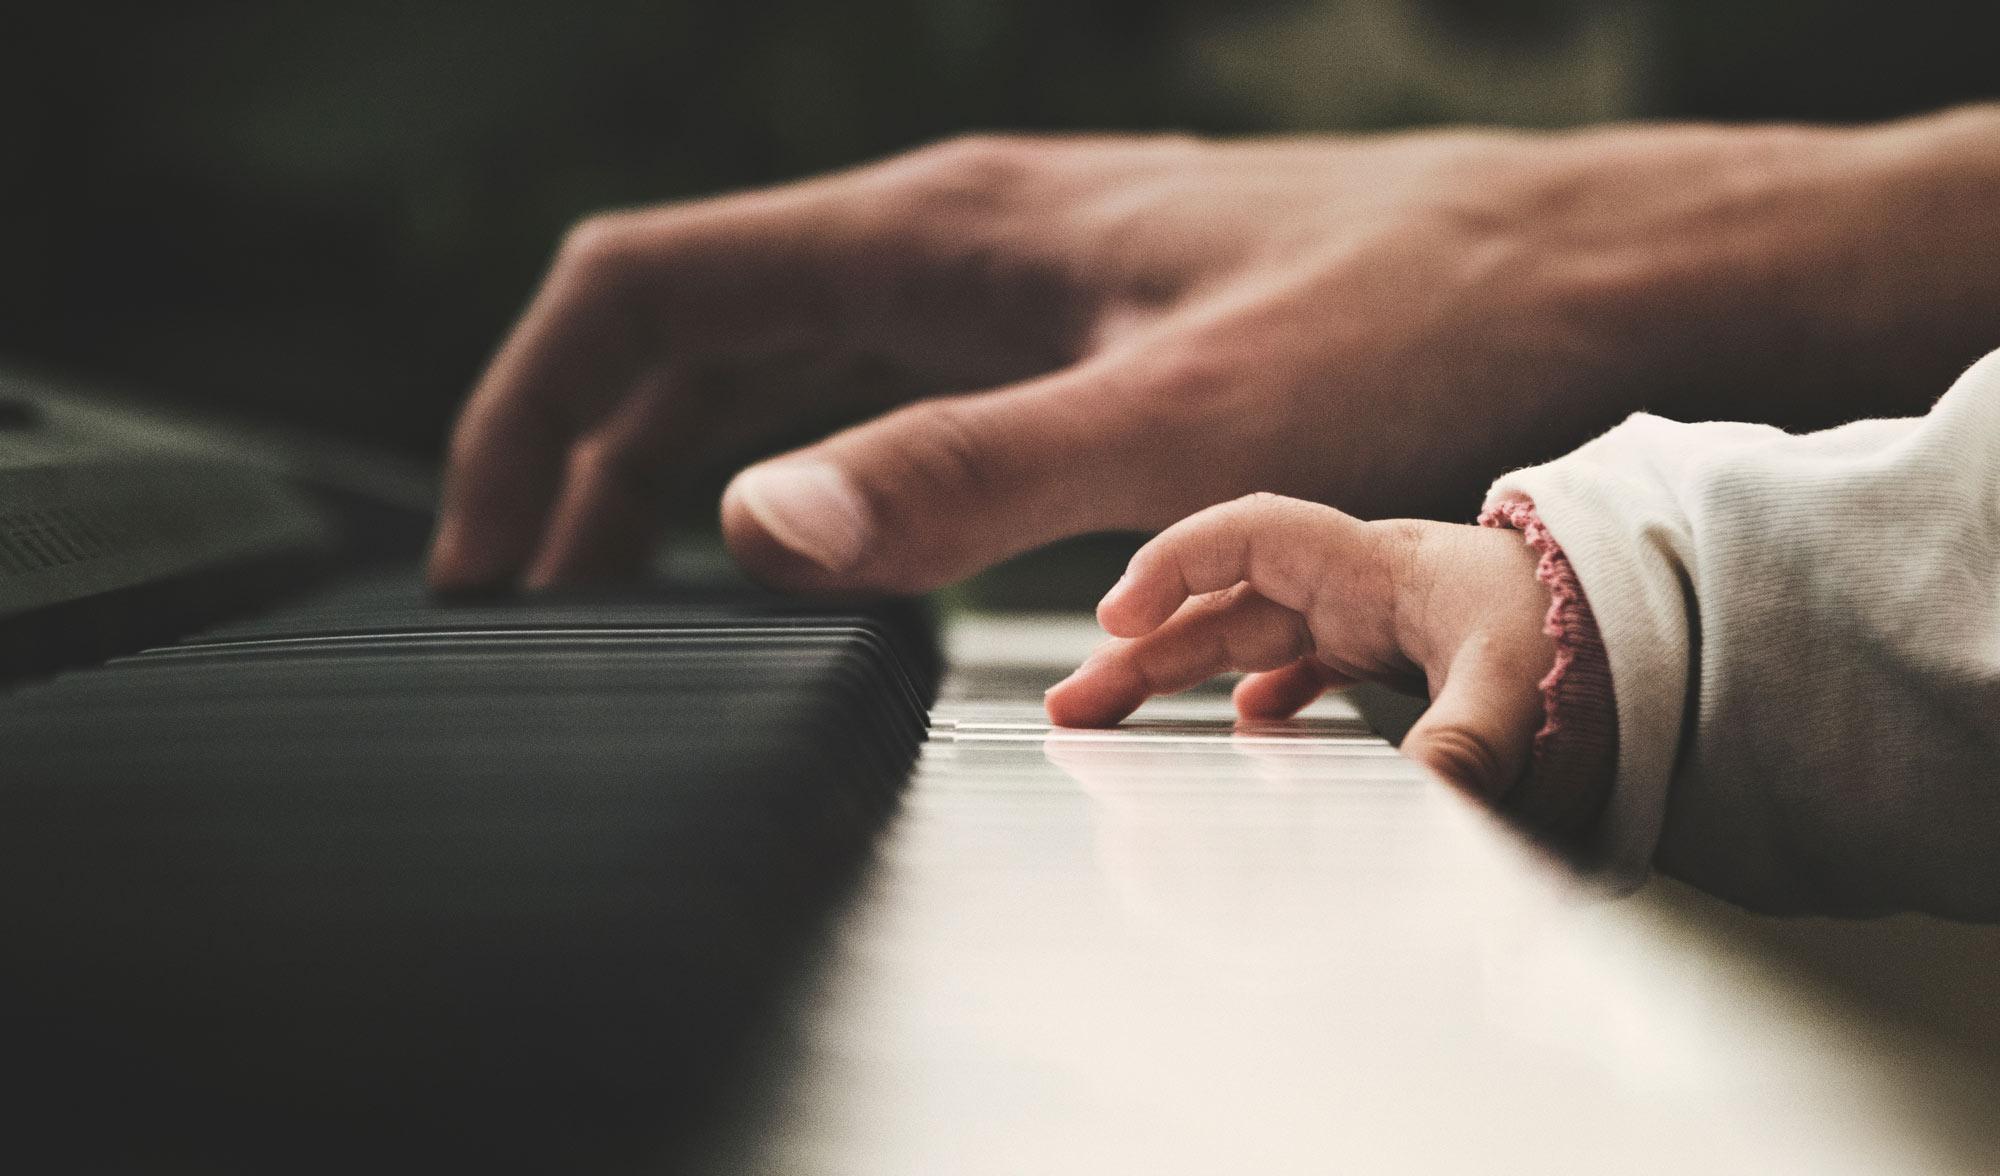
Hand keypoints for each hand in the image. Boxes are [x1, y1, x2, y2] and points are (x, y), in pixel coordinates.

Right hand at [427, 113, 1996, 594]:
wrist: (1582, 270)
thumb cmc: (1413, 317)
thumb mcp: (1184, 423)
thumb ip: (965, 475)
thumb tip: (750, 528)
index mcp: (934, 231)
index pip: (641, 293)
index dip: (525, 414)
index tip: (481, 554)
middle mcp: (949, 239)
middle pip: (685, 331)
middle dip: (577, 459)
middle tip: (527, 605)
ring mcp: (1007, 281)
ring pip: (779, 364)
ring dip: (676, 470)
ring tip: (623, 590)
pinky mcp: (1069, 333)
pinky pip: (879, 393)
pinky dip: (798, 470)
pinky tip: (812, 547)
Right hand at [1043, 494, 1591, 825]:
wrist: (1648, 618)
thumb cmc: (1586, 627)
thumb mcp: (1524, 678)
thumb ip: (1472, 736)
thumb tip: (1427, 797)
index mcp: (1374, 567)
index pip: (1251, 535)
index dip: (1174, 565)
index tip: (1116, 618)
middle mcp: (1355, 586)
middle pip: (1221, 603)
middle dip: (1139, 647)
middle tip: (1072, 705)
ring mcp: (1365, 619)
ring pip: (1243, 637)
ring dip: (1174, 674)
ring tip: (1108, 720)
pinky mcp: (1384, 654)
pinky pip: (1294, 665)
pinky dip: (1252, 693)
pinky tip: (1232, 730)